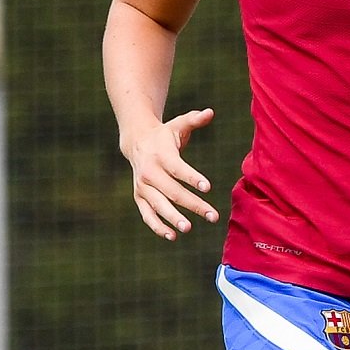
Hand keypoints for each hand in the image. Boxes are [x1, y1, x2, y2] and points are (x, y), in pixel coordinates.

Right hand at [123, 107, 219, 239]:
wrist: (136, 142)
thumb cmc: (165, 135)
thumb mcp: (178, 124)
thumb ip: (194, 120)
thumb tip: (210, 112)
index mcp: (161, 155)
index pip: (177, 168)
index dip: (192, 177)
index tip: (207, 187)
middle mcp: (149, 172)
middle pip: (172, 191)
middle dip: (193, 204)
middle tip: (212, 215)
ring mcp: (143, 186)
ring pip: (158, 205)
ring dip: (173, 218)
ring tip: (189, 229)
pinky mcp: (139, 197)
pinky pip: (147, 215)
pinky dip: (157, 226)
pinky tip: (172, 237)